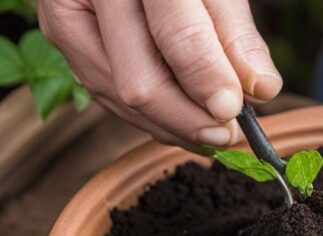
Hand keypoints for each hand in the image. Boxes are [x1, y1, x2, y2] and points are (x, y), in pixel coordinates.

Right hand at [37, 0, 281, 147]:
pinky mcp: (63, 36)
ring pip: (119, 96)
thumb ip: (233, 31)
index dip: (207, 79)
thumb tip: (260, 90)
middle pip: (138, 81)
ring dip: (171, 124)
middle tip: (228, 132)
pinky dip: (149, 112)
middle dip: (188, 118)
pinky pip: (106, 91)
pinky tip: (183, 117)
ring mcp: (66, 15)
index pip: (175, 32)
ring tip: (213, 128)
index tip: (236, 111)